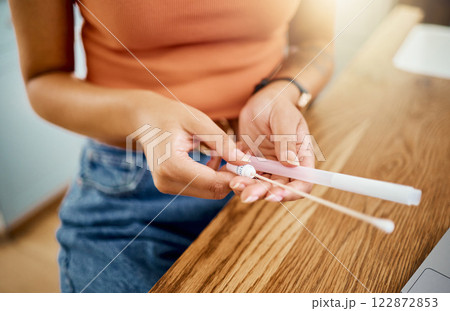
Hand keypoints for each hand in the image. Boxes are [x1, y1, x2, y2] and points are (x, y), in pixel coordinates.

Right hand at [137, 98, 246, 198]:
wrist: (144, 120)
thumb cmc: (170, 115)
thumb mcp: (197, 121)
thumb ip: (221, 142)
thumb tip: (244, 162)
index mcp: (171, 165)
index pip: (212, 182)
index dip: (235, 177)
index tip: (251, 165)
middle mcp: (166, 181)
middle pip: (212, 191)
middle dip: (231, 177)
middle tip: (242, 157)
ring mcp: (167, 186)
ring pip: (208, 191)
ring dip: (222, 176)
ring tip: (226, 153)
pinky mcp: (170, 186)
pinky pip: (200, 187)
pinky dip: (213, 176)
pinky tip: (214, 157)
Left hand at [231, 81, 313, 201]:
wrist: (262, 100)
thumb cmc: (278, 105)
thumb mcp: (284, 119)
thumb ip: (286, 141)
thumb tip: (292, 164)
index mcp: (301, 156)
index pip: (303, 182)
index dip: (290, 193)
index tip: (273, 195)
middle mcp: (286, 165)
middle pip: (278, 187)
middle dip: (262, 192)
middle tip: (246, 195)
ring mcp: (269, 165)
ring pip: (260, 184)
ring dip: (248, 187)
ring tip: (234, 184)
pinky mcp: (253, 162)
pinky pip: (246, 174)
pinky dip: (237, 176)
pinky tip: (228, 173)